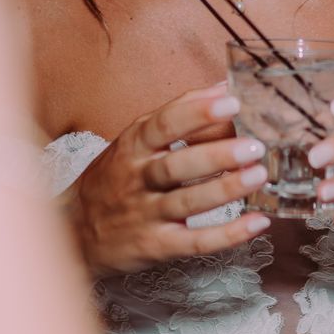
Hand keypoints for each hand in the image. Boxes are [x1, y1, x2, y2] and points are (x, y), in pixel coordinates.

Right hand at [67, 85, 272, 274]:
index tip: (231, 101)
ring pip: (186, 203)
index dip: (197, 113)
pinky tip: (257, 223)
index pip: (163, 125)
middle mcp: (137, 179)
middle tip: (254, 146)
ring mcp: (145, 214)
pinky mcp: (156, 246)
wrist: (75, 231)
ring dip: (224, 190)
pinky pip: (194, 242)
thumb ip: (177, 114)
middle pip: (176, 166)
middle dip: (216, 155)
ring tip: (258, 176)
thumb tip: (222, 86)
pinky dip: (227, 235)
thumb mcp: (134, 140)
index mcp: (133, 146)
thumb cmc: (113, 178)